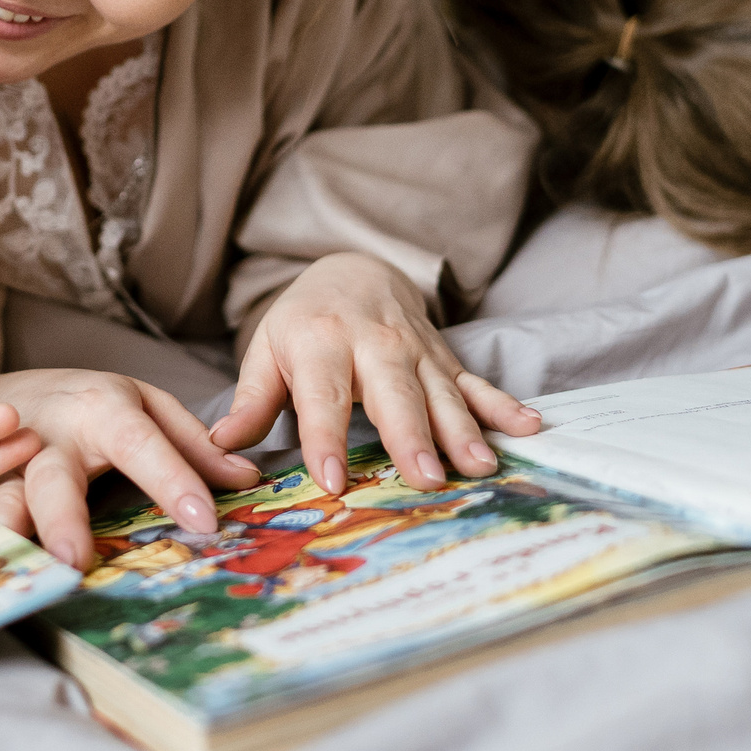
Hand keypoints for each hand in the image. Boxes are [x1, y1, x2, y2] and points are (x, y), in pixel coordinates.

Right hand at [0, 370, 264, 569]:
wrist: (2, 393)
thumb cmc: (88, 406)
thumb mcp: (144, 407)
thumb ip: (192, 443)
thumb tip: (248, 479)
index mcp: (103, 409)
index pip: (142, 445)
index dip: (173, 481)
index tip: (204, 521)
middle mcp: (50, 438)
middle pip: (55, 477)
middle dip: (64, 518)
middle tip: (77, 560)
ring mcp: (3, 467)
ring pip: (0, 500)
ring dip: (6, 536)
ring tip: (21, 571)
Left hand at [208, 252, 541, 500]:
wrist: (354, 269)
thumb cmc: (303, 323)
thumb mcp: (266, 351)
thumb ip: (251, 401)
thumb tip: (221, 447)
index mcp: (319, 342)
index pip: (321, 397)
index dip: (326, 440)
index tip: (333, 482)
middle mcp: (373, 343)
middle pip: (394, 393)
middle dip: (410, 436)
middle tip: (425, 478)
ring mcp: (416, 350)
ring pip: (441, 393)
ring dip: (463, 430)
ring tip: (479, 466)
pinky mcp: (445, 358)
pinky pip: (477, 383)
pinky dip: (504, 405)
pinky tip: (530, 427)